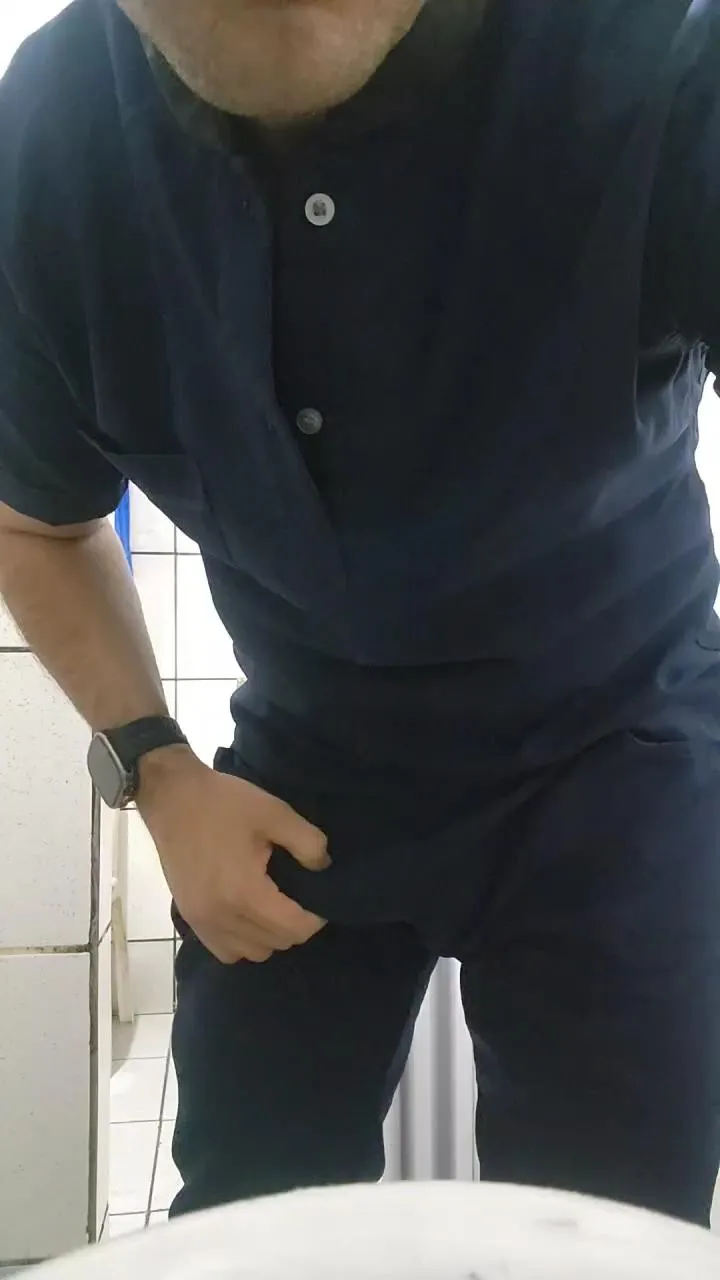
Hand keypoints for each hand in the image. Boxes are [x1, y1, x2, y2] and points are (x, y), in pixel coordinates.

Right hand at [137, 746, 329, 963]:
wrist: (171, 797)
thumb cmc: (224, 803)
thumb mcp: (275, 813)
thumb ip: (308, 843)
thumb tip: (323, 867)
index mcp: (245, 893)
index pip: (294, 929)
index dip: (316, 918)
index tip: (319, 898)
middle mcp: (222, 917)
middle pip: (276, 944)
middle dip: (295, 925)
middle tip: (297, 897)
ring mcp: (202, 921)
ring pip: (252, 952)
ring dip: (269, 936)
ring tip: (272, 906)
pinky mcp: (189, 917)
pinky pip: (225, 950)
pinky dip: (242, 941)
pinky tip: (247, 915)